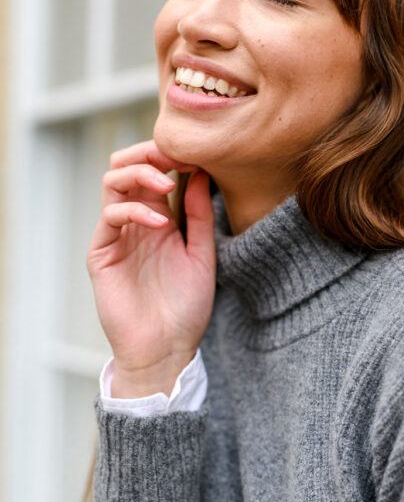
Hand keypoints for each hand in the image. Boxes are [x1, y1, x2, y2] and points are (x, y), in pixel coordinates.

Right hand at [87, 139, 215, 397]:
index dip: (171, 155)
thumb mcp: (202, 255)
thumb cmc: (186, 308)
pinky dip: (135, 210)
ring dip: (140, 172)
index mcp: (159, 218)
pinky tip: (160, 223)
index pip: (155, 170)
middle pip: (126, 165)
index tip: (198, 154)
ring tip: (167, 184)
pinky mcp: (102, 253)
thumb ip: (200, 216)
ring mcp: (116, 235)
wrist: (167, 349)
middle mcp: (135, 222)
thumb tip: (202, 173)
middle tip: (175, 155)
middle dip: (148, 152)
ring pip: (112, 181)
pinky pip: (110, 216)